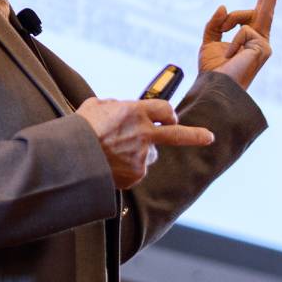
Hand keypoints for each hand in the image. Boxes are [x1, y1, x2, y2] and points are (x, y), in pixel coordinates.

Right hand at [76, 97, 213, 188]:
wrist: (72, 158)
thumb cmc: (79, 130)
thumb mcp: (95, 107)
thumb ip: (112, 107)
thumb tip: (116, 109)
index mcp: (135, 112)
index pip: (164, 108)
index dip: (167, 113)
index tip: (170, 117)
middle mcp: (144, 133)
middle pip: (177, 134)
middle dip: (196, 135)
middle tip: (209, 137)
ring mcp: (142, 156)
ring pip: (148, 155)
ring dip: (137, 154)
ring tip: (113, 154)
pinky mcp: (136, 174)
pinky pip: (135, 171)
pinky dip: (125, 169)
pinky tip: (109, 165)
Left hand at [199, 0, 278, 89]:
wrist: (215, 87)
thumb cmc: (213, 70)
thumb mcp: (209, 42)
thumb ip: (216, 24)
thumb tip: (224, 6)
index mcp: (250, 37)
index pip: (257, 12)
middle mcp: (261, 39)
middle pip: (266, 8)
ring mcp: (264, 44)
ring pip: (247, 16)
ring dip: (228, 26)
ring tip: (225, 51)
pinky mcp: (264, 47)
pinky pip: (242, 30)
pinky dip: (232, 41)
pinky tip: (231, 57)